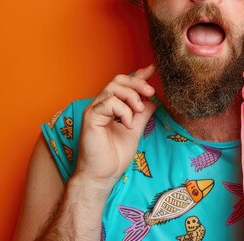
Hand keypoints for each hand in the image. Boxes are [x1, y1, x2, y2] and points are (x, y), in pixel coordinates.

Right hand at [74, 64, 156, 191]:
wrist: (102, 175)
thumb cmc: (114, 156)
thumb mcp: (135, 130)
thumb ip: (142, 114)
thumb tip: (153, 100)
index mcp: (111, 107)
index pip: (124, 84)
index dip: (138, 75)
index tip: (152, 69)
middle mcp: (101, 105)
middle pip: (118, 80)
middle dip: (137, 83)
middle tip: (150, 92)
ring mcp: (94, 110)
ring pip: (113, 88)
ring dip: (131, 97)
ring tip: (138, 112)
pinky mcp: (91, 117)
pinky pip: (109, 102)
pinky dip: (123, 111)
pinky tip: (127, 124)